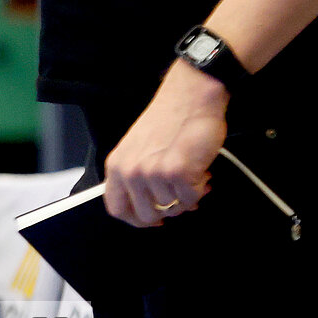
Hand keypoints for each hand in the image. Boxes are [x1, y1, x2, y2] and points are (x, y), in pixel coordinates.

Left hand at [102, 61, 227, 226]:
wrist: (188, 98)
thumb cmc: (167, 121)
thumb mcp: (138, 149)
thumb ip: (138, 178)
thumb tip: (154, 208)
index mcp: (117, 166)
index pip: (117, 208)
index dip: (137, 219)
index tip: (153, 219)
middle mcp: (131, 172)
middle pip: (148, 215)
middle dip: (169, 208)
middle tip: (181, 191)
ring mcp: (153, 174)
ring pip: (174, 208)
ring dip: (188, 194)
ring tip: (192, 172)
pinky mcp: (177, 174)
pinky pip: (192, 199)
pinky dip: (200, 188)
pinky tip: (200, 170)